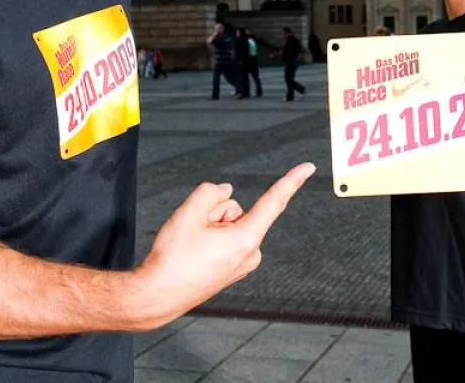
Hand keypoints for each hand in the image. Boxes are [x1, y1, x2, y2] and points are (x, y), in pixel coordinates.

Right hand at [138, 162, 315, 325]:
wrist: (158, 295)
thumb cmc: (172, 261)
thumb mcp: (188, 213)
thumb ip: (211, 192)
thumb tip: (225, 189)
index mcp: (245, 240)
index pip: (273, 203)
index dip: (290, 181)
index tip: (307, 168)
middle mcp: (250, 253)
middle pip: (237, 210)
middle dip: (215, 212)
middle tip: (194, 231)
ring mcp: (242, 263)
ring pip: (230, 223)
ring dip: (211, 226)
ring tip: (192, 245)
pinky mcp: (233, 267)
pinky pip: (227, 238)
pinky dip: (212, 237)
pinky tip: (196, 251)